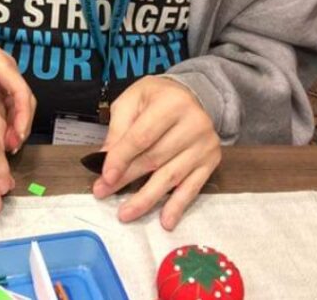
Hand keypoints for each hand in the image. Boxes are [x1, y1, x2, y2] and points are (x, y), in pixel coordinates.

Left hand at [0, 32, 35, 152]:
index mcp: (0, 65)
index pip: (20, 91)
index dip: (22, 114)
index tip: (18, 133)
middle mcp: (7, 74)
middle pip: (25, 104)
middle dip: (21, 126)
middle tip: (11, 148)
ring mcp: (3, 82)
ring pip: (17, 109)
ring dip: (14, 128)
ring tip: (4, 150)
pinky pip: (6, 109)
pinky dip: (4, 124)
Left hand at [93, 76, 220, 229]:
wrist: (190, 95)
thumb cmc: (155, 98)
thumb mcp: (131, 101)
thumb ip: (118, 129)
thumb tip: (104, 160)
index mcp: (171, 104)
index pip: (142, 137)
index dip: (121, 159)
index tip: (104, 178)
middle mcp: (194, 124)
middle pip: (155, 159)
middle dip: (127, 179)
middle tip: (104, 194)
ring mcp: (205, 145)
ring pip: (171, 177)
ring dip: (147, 199)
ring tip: (126, 213)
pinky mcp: (211, 161)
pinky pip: (192, 188)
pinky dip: (177, 206)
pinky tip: (165, 221)